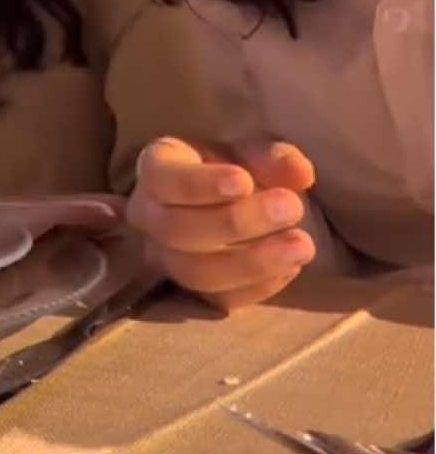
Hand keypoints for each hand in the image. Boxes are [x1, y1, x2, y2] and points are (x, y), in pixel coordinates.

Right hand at [128, 136, 316, 310]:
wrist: (239, 208)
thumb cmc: (236, 169)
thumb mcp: (253, 154)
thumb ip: (273, 159)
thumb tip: (300, 172)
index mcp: (157, 169)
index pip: (163, 179)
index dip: (199, 184)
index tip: (244, 181)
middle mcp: (150, 217)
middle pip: (176, 229)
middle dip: (236, 222)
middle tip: (291, 208)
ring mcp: (166, 259)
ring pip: (195, 272)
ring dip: (252, 262)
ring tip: (302, 246)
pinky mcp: (193, 293)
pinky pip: (218, 299)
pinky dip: (258, 286)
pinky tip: (291, 267)